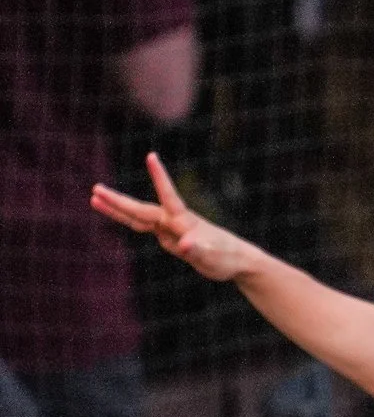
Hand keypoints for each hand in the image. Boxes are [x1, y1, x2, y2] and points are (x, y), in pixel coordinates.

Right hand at [90, 153, 255, 279]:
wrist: (237, 260)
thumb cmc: (226, 259)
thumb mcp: (212, 258)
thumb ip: (198, 251)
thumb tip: (186, 245)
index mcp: (183, 220)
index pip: (168, 195)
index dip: (160, 176)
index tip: (152, 155)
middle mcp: (173, 219)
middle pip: (141, 209)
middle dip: (118, 201)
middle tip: (96, 189)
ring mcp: (169, 226)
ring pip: (138, 216)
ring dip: (116, 207)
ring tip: (93, 198)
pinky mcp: (169, 235)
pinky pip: (142, 225)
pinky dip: (125, 218)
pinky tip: (111, 211)